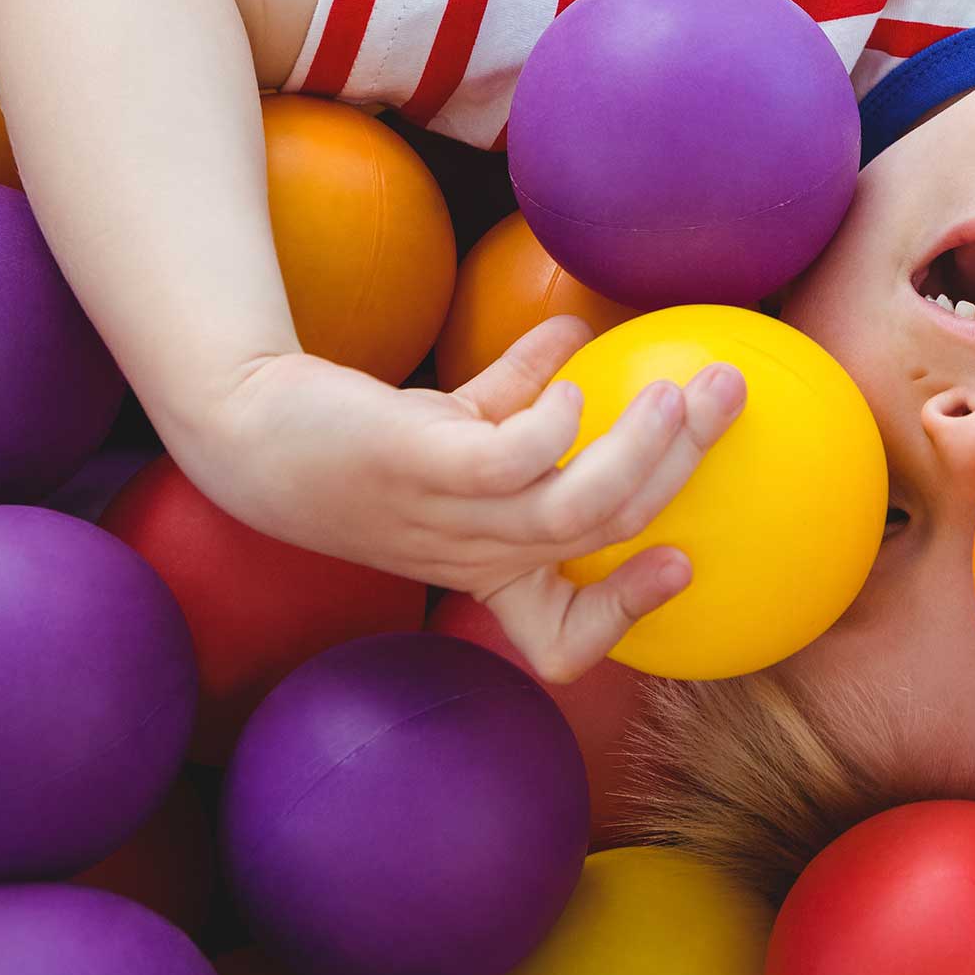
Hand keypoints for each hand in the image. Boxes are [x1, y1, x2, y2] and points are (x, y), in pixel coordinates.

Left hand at [172, 316, 744, 682]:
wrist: (244, 428)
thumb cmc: (355, 439)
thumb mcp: (453, 431)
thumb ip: (519, 395)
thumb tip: (586, 334)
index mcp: (487, 568)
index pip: (562, 639)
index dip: (629, 616)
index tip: (686, 560)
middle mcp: (475, 557)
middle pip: (607, 534)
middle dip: (683, 470)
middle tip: (730, 393)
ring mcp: (448, 520)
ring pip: (575, 511)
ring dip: (644, 449)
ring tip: (680, 389)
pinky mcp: (419, 467)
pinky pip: (509, 458)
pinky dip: (555, 420)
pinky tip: (570, 374)